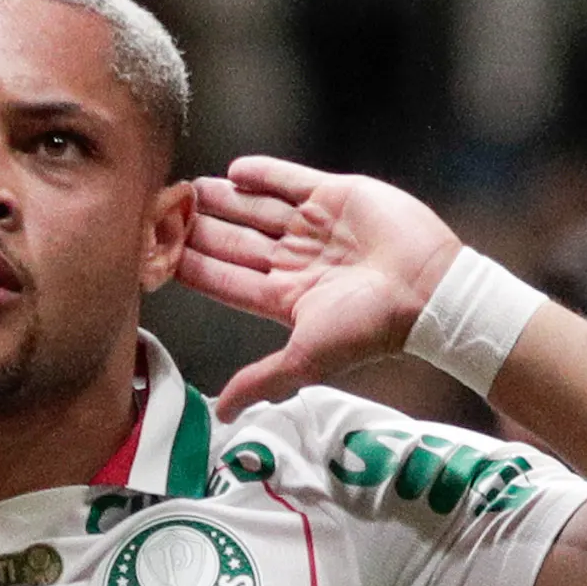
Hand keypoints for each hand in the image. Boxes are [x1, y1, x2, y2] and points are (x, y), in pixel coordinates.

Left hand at [176, 155, 465, 412]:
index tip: (159, 253)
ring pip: (257, 209)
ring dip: (223, 200)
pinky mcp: (337, 196)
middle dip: (201, 229)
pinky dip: (262, 174)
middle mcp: (297, 261)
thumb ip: (262, 379)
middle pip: (236, 241)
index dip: (194, 268)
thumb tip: (221, 414)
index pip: (227, 280)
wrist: (427, 290)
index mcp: (287, 298)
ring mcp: (316, 228)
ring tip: (190, 188)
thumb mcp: (307, 357)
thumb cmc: (370, 328)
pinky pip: (291, 181)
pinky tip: (233, 170)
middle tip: (165, 212)